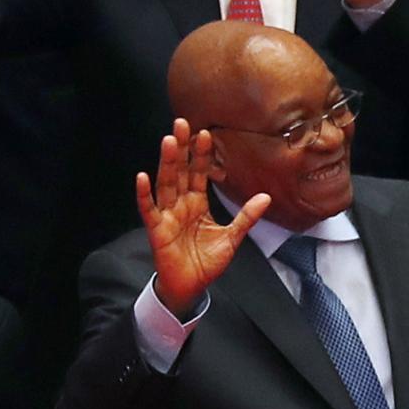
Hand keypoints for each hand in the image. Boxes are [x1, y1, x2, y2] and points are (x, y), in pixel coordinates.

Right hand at [134, 122, 268, 315]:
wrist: (191, 286)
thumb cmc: (207, 260)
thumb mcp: (232, 237)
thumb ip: (247, 216)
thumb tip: (267, 196)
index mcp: (197, 203)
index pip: (198, 173)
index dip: (201, 154)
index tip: (206, 133)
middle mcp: (180, 204)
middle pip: (180, 171)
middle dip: (181, 148)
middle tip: (182, 123)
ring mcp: (167, 215)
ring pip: (166, 183)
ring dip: (166, 162)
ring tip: (168, 141)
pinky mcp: (157, 229)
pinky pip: (148, 209)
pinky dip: (144, 194)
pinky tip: (141, 177)